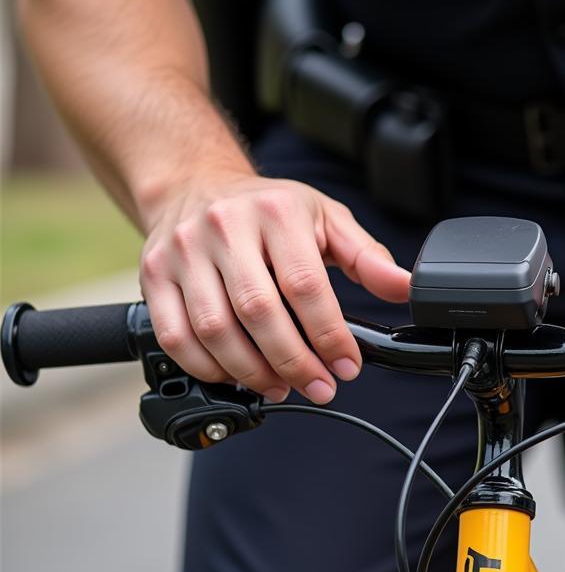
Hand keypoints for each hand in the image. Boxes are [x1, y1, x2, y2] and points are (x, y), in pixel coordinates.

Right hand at [140, 173, 410, 403]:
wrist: (196, 184)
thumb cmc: (269, 209)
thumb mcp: (326, 219)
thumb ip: (367, 257)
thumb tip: (406, 288)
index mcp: (275, 213)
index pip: (304, 285)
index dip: (329, 334)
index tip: (347, 365)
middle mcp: (224, 229)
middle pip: (258, 312)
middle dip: (294, 362)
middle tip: (319, 387)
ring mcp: (182, 252)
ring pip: (213, 330)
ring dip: (252, 371)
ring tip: (282, 387)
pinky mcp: (152, 275)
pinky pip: (175, 336)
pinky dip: (207, 368)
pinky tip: (237, 376)